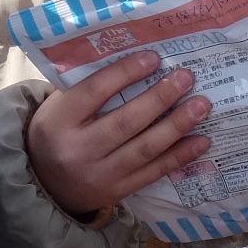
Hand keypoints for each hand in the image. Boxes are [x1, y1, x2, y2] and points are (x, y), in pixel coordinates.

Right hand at [28, 51, 211, 216]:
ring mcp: (100, 174)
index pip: (94, 91)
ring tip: (202, 105)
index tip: (154, 57)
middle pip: (125, 121)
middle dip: (160, 98)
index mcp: (59, 120)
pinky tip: (202, 140)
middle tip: (186, 78)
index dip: (125, 73)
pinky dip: (180, 156)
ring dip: (177, 125)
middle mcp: (79, 149)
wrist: (45, 183)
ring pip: (144, 148)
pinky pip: (154, 172)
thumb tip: (136, 59)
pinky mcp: (118, 191)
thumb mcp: (58, 106)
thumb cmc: (57, 131)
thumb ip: (87, 86)